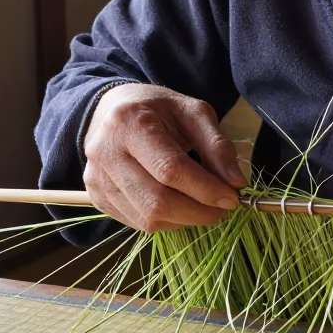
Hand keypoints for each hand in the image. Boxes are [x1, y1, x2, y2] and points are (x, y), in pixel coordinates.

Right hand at [83, 84, 246, 231]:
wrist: (113, 109)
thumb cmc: (158, 109)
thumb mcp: (193, 112)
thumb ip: (217, 144)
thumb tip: (236, 183)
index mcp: (129, 123)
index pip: (170, 169)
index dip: (205, 189)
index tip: (233, 198)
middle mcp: (105, 153)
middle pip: (157, 201)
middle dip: (198, 212)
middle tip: (222, 208)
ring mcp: (96, 179)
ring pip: (147, 218)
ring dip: (185, 219)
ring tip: (204, 206)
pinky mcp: (96, 197)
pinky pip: (137, 223)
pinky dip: (167, 221)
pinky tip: (180, 206)